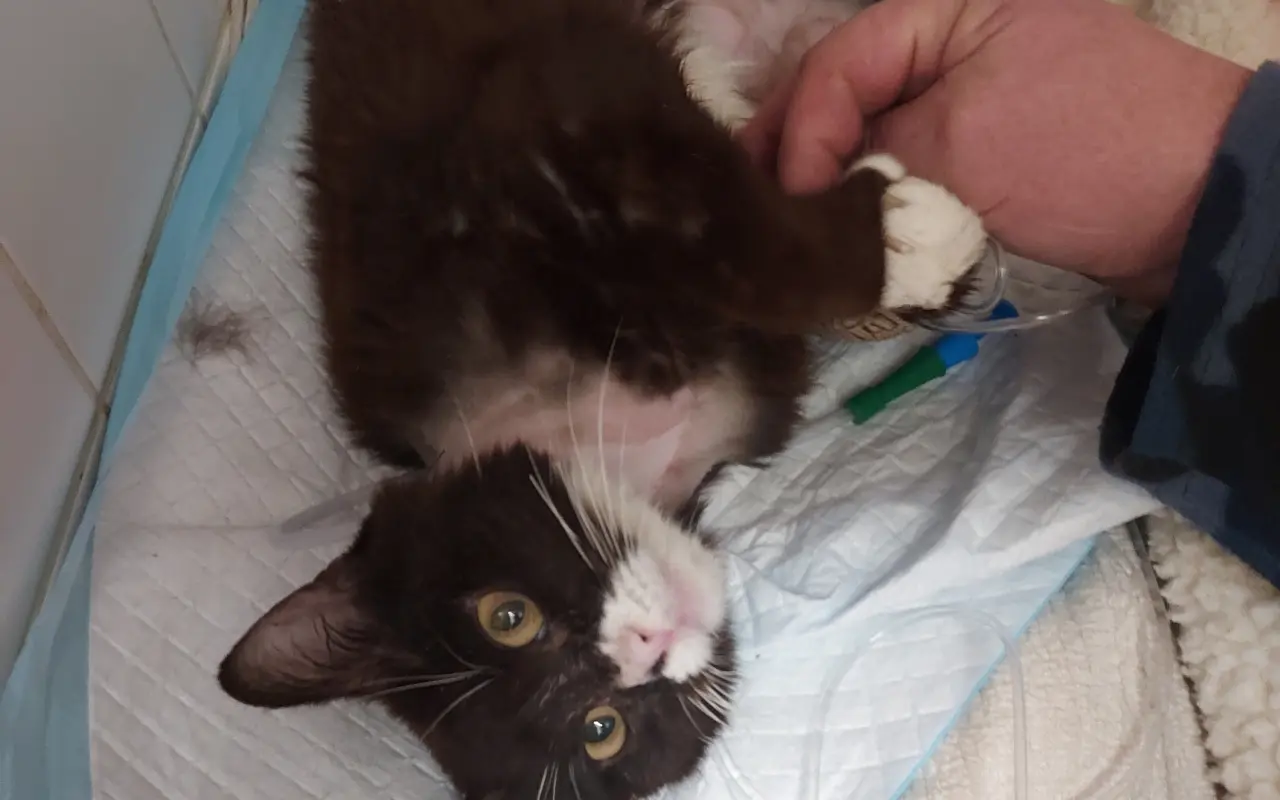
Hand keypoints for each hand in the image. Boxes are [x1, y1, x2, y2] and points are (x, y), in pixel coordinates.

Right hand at [739, 0, 1252, 303]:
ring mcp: (969, 91)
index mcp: (950, 7)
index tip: (788, 200)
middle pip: (845, 90)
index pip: (841, 62)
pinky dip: (871, 196)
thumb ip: (870, 158)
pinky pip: (907, 161)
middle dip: (797, 149)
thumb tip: (805, 193)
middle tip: (753, 208)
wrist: (1200, 209)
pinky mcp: (983, 144)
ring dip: (828, 179)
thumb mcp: (964, 148)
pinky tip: (838, 230)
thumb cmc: (1084, 156)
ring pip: (871, 130)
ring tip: (784, 226)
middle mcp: (952, 37)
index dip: (801, 129)